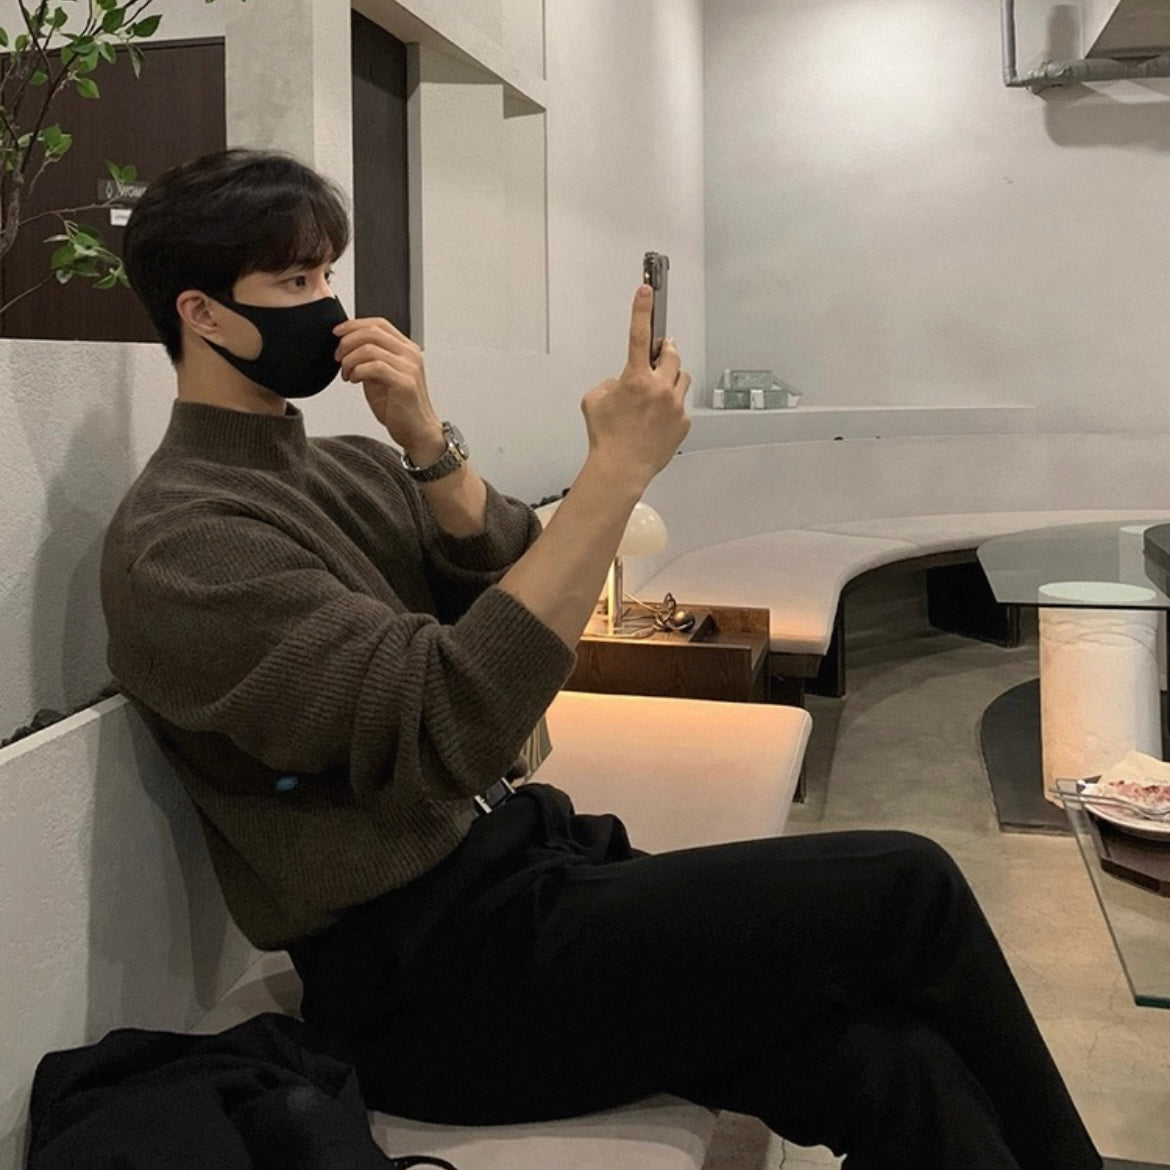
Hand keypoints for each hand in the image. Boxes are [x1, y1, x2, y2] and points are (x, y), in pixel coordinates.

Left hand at [333, 317, 444, 462]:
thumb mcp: (380, 377)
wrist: (416, 431)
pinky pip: (374, 367)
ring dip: (350, 360)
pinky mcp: (405, 383)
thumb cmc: (399, 407)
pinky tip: (355, 380)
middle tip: (338, 357)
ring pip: (370, 348)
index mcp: (406, 349)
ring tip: (347, 374)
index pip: (378, 324)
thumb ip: (368, 359)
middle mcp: (410, 355)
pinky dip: (358, 371)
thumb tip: (346, 347)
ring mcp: (409, 368)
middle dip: (347, 342)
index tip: (337, 333)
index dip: (354, 325)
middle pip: (372, 332)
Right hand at [580, 285, 691, 490]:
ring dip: (670, 378)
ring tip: (656, 394)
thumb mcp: (594, 400)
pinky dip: (671, 407)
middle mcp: (659, 388)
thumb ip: (609, 382)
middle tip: (658, 353)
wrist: (622, 468)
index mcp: (634, 378)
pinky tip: (658, 420)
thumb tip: (621, 382)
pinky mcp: (684, 422)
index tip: (646, 289)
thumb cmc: (605, 437)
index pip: (638, 334)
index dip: (641, 309)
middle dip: (664, 350)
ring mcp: (674, 405)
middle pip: (671, 353)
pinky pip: (681, 404)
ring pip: (680, 377)